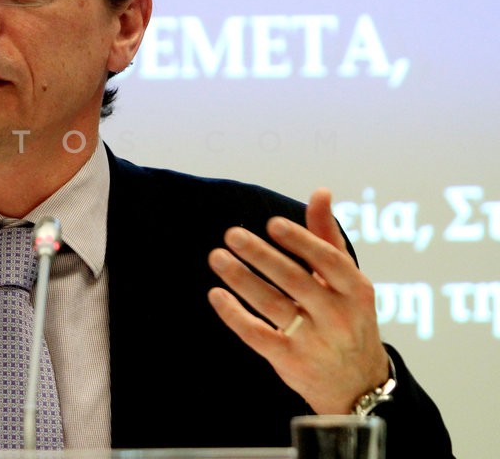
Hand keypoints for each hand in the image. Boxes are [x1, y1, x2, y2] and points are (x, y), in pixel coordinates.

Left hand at [206, 188, 389, 413]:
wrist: (358, 384)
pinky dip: (235, 315)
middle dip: (261, 256)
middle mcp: (338, 316)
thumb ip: (327, 237)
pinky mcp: (290, 361)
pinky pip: (257, 335)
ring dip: (241, 279)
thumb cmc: (347, 318)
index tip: (271, 224)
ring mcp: (314, 341)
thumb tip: (320, 191)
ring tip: (217, 257)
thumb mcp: (347, 281)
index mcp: (357, 290)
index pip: (328, 260)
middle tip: (232, 234)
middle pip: (295, 280)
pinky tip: (216, 294)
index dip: (300, 241)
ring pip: (272, 305)